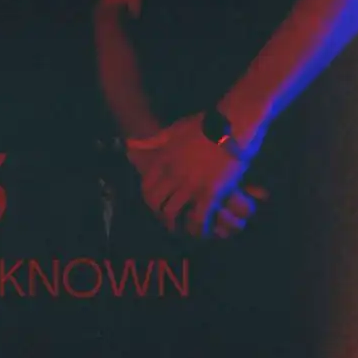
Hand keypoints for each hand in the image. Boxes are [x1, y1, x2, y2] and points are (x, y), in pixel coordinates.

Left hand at [127, 116, 266, 238]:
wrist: (228, 126)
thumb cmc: (202, 126)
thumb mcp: (172, 130)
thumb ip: (152, 141)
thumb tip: (129, 143)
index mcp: (162, 160)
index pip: (146, 186)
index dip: (149, 199)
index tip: (156, 205)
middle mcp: (172, 175)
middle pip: (156, 203)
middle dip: (160, 215)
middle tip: (169, 221)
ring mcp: (189, 185)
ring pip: (173, 213)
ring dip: (176, 224)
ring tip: (183, 229)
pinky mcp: (210, 194)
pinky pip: (199, 219)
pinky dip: (198, 228)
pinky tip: (201, 231)